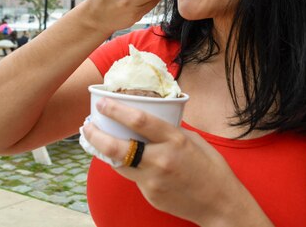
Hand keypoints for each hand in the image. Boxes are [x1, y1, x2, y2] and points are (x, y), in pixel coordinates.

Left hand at [82, 98, 272, 226]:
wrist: (219, 203)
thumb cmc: (211, 167)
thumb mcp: (193, 140)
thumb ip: (169, 131)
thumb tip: (148, 120)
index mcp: (175, 140)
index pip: (138, 120)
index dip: (115, 110)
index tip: (102, 103)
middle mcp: (161, 159)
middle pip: (117, 146)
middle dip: (95, 134)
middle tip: (86, 126)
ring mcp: (153, 180)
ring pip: (117, 163)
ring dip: (103, 151)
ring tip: (96, 140)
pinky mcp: (150, 194)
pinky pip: (132, 176)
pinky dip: (125, 166)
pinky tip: (124, 159)